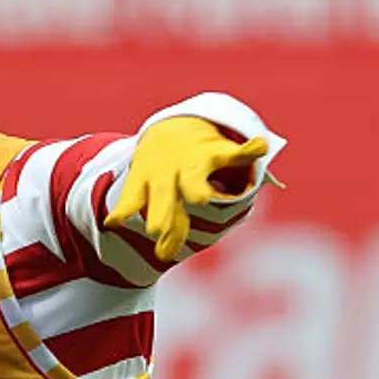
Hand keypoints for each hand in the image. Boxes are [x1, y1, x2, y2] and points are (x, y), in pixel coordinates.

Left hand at [108, 117, 265, 264]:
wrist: (172, 129)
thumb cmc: (160, 173)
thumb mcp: (150, 192)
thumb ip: (154, 219)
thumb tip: (152, 250)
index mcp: (146, 182)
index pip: (139, 202)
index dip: (128, 212)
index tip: (117, 223)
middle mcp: (167, 172)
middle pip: (163, 195)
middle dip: (160, 212)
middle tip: (153, 230)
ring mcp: (192, 161)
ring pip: (193, 177)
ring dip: (195, 188)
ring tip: (201, 201)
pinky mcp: (217, 150)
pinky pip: (234, 153)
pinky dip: (249, 150)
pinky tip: (260, 147)